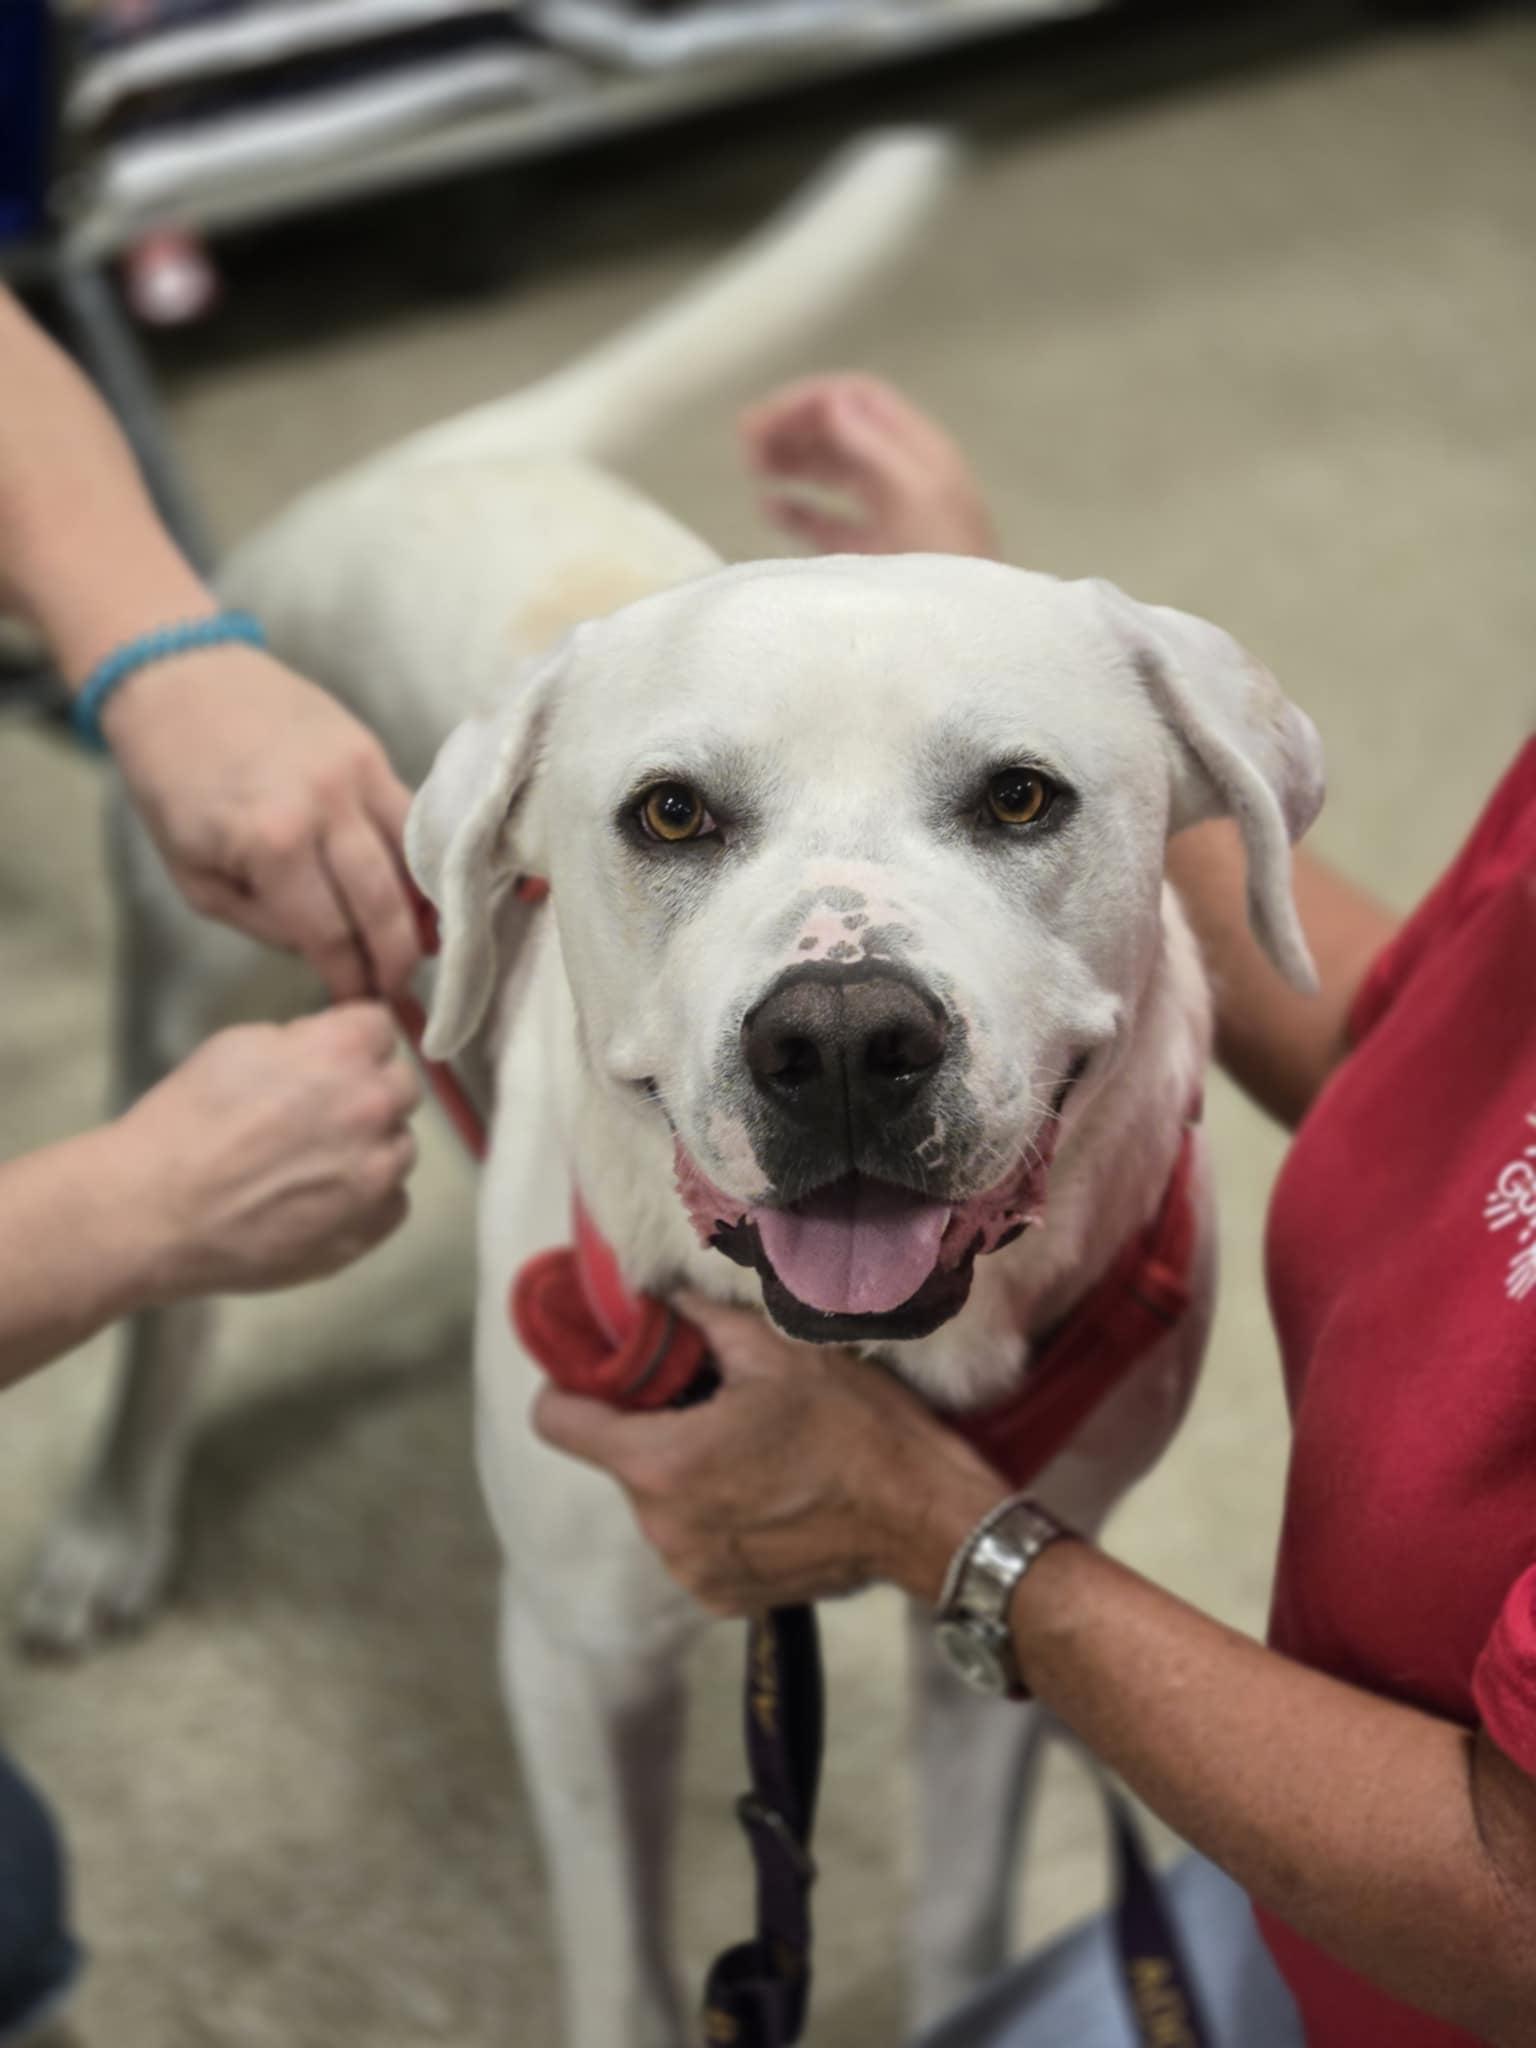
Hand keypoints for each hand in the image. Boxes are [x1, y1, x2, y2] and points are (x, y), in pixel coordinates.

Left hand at [103, 646, 420, 999]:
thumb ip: (263, 921)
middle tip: (398, 990)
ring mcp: (356, 774)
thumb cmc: (174, 783)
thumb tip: (325, 948)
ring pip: (412, 863)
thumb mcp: (193, 874)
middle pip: (382, 906)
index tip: (357, 1006)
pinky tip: (422, 892)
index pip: (329, 935)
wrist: (181, 677)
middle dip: (394, 960)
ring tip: (421, 948)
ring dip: (422, 914)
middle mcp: (324, 807)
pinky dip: (421, 862)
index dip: (348, 979)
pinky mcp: (372, 752)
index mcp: (269, 842)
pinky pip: (412, 822)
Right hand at [115, 1004, 420, 1299]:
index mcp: (343, 1053)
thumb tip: (336, 1043)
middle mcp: (373, 1109)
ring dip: (371, 1148)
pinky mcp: (369, 1228)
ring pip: (401, 1147)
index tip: (335, 1058)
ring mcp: (376, 1174)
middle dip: (367, 1091)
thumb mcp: (238, 1046)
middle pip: (401, 1086)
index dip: (354, 1041)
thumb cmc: (185, 1124)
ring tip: (311, 1163)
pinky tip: (315, 1200)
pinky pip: (392, 1202)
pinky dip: (365, 1199)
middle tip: (318, 1114)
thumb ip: (305, 1039)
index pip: (382, 1028)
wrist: (153, 1212)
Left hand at [534, 1292, 1006, 1613]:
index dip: (572, 1385)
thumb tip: (654, 1299)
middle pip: (620, 1457)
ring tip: (757, 1448)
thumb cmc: (856, 1427)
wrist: (928, 1520)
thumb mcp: (778, 1351)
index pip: (557, 1421)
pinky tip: (775, 1492)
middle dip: (656, 1425)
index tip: (605, 1369)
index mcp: (660, 1462)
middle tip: (719, 1399)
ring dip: (690, 1472)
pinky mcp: (723, 1598)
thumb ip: (699, 1322)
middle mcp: (661, 1527)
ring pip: (659, 1500)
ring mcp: (691, 1569)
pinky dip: (718, 1515)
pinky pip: (694, 1542)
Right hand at [739, 373, 998, 557]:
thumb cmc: (949, 559)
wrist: (966, 632)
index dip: (812, 400)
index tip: (768, 416)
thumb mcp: (917, 495)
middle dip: (793, 427)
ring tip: (751, 466)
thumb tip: (831, 401)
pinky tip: (768, 507)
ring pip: (829, 473)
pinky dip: (795, 510)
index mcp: (918, 452)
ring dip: (789, 461)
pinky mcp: (870, 556)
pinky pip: (826, 523)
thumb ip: (874, 447)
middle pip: (840, 433)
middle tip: (744, 439)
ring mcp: (885, 517)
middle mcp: (901, 477)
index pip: (860, 400)